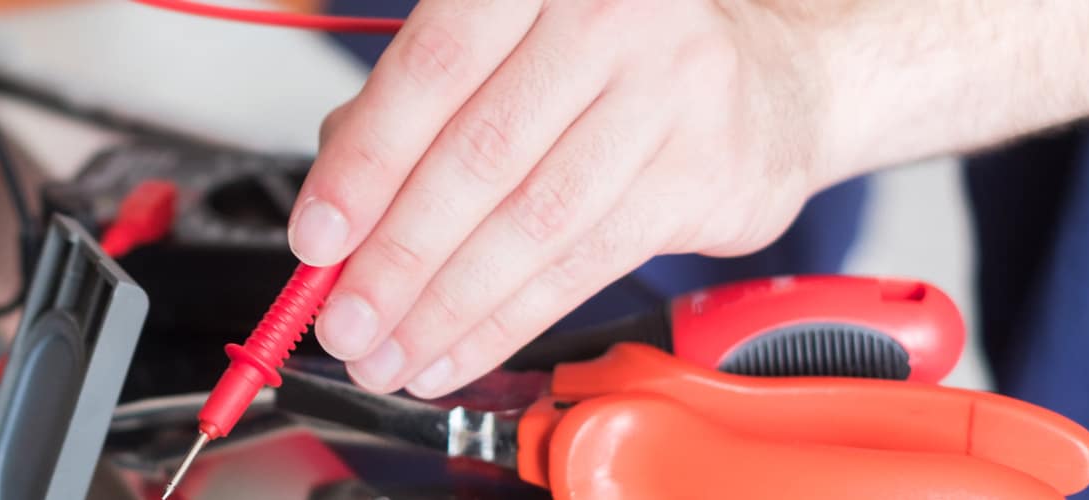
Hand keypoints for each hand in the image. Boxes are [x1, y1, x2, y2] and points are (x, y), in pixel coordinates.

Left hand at [295, 1, 832, 395]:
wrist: (772, 78)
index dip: (365, 164)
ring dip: (445, 306)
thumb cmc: (607, 60)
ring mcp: (668, 92)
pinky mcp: (703, 172)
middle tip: (343, 319)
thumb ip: (411, 108)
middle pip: (478, 156)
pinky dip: (506, 322)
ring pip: (532, 222)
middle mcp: (609, 17)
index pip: (432, 71)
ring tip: (389, 352)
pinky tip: (454, 350)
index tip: (316, 239)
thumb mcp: (504, 47)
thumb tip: (336, 215)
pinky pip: (584, 265)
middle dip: (396, 257)